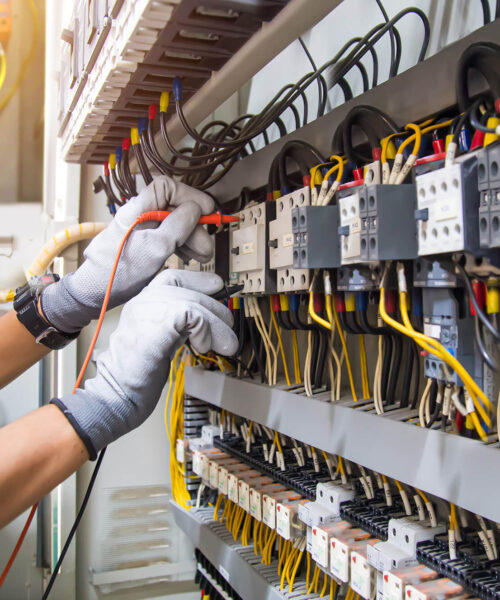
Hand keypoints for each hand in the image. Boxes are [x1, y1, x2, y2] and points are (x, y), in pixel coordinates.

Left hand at [41, 176, 214, 332]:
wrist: (95, 293)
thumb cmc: (117, 272)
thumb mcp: (154, 248)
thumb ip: (177, 226)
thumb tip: (195, 209)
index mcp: (137, 209)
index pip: (168, 188)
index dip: (190, 196)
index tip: (206, 211)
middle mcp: (141, 216)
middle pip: (175, 208)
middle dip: (195, 225)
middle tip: (206, 244)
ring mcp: (144, 231)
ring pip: (176, 225)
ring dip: (192, 238)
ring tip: (202, 255)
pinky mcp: (146, 245)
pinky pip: (170, 238)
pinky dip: (183, 246)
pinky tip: (190, 257)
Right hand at [52, 270, 237, 456]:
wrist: (118, 394)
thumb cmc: (137, 376)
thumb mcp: (162, 340)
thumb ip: (178, 325)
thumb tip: (207, 320)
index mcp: (142, 303)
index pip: (173, 276)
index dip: (198, 281)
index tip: (217, 287)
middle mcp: (143, 301)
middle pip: (189, 290)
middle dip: (215, 310)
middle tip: (228, 332)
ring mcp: (148, 310)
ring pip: (195, 303)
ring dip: (217, 326)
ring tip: (225, 345)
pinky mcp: (158, 323)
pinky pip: (194, 316)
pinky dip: (207, 332)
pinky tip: (204, 347)